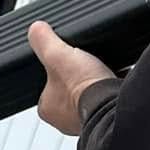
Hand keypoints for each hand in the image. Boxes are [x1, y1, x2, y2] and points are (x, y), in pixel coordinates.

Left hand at [27, 21, 114, 136]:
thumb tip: (36, 29)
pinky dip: (111, 89)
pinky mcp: (108, 118)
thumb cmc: (82, 86)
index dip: (54, 69)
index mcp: (47, 108)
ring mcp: (87, 120)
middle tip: (82, 66)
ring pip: (89, 95)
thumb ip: (43, 40)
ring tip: (97, 72)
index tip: (62, 59)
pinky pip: (108, 98)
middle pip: (69, 89)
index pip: (45, 85)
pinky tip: (111, 79)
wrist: (113, 101)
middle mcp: (65, 119)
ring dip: (95, 84)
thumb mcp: (56, 53)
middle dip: (78, 77)